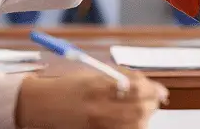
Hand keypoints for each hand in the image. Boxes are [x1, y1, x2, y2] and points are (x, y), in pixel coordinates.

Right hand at [15, 69, 167, 128]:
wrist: (39, 105)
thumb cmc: (64, 87)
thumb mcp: (90, 74)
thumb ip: (116, 76)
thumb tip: (142, 80)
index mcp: (97, 85)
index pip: (136, 87)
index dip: (154, 89)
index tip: (160, 90)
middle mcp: (98, 106)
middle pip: (140, 108)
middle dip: (152, 104)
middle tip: (155, 100)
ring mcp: (97, 124)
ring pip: (135, 124)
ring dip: (145, 117)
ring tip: (143, 111)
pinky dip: (132, 126)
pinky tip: (131, 121)